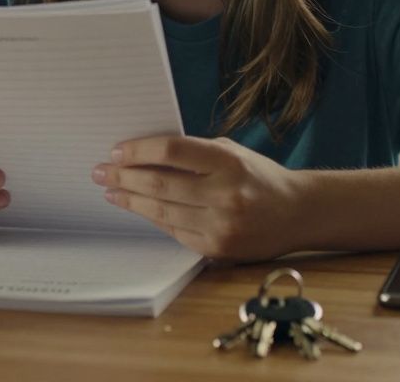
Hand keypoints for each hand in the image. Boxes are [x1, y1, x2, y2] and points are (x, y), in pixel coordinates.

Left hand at [92, 135, 306, 260]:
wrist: (298, 213)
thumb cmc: (258, 175)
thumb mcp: (231, 153)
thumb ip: (193, 153)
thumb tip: (142, 155)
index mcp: (228, 162)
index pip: (172, 152)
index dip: (139, 151)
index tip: (117, 151)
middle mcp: (225, 194)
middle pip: (160, 184)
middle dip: (124, 178)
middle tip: (101, 172)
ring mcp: (221, 225)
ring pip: (161, 212)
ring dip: (130, 201)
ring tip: (112, 192)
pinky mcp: (217, 249)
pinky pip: (174, 231)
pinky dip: (153, 218)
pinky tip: (138, 209)